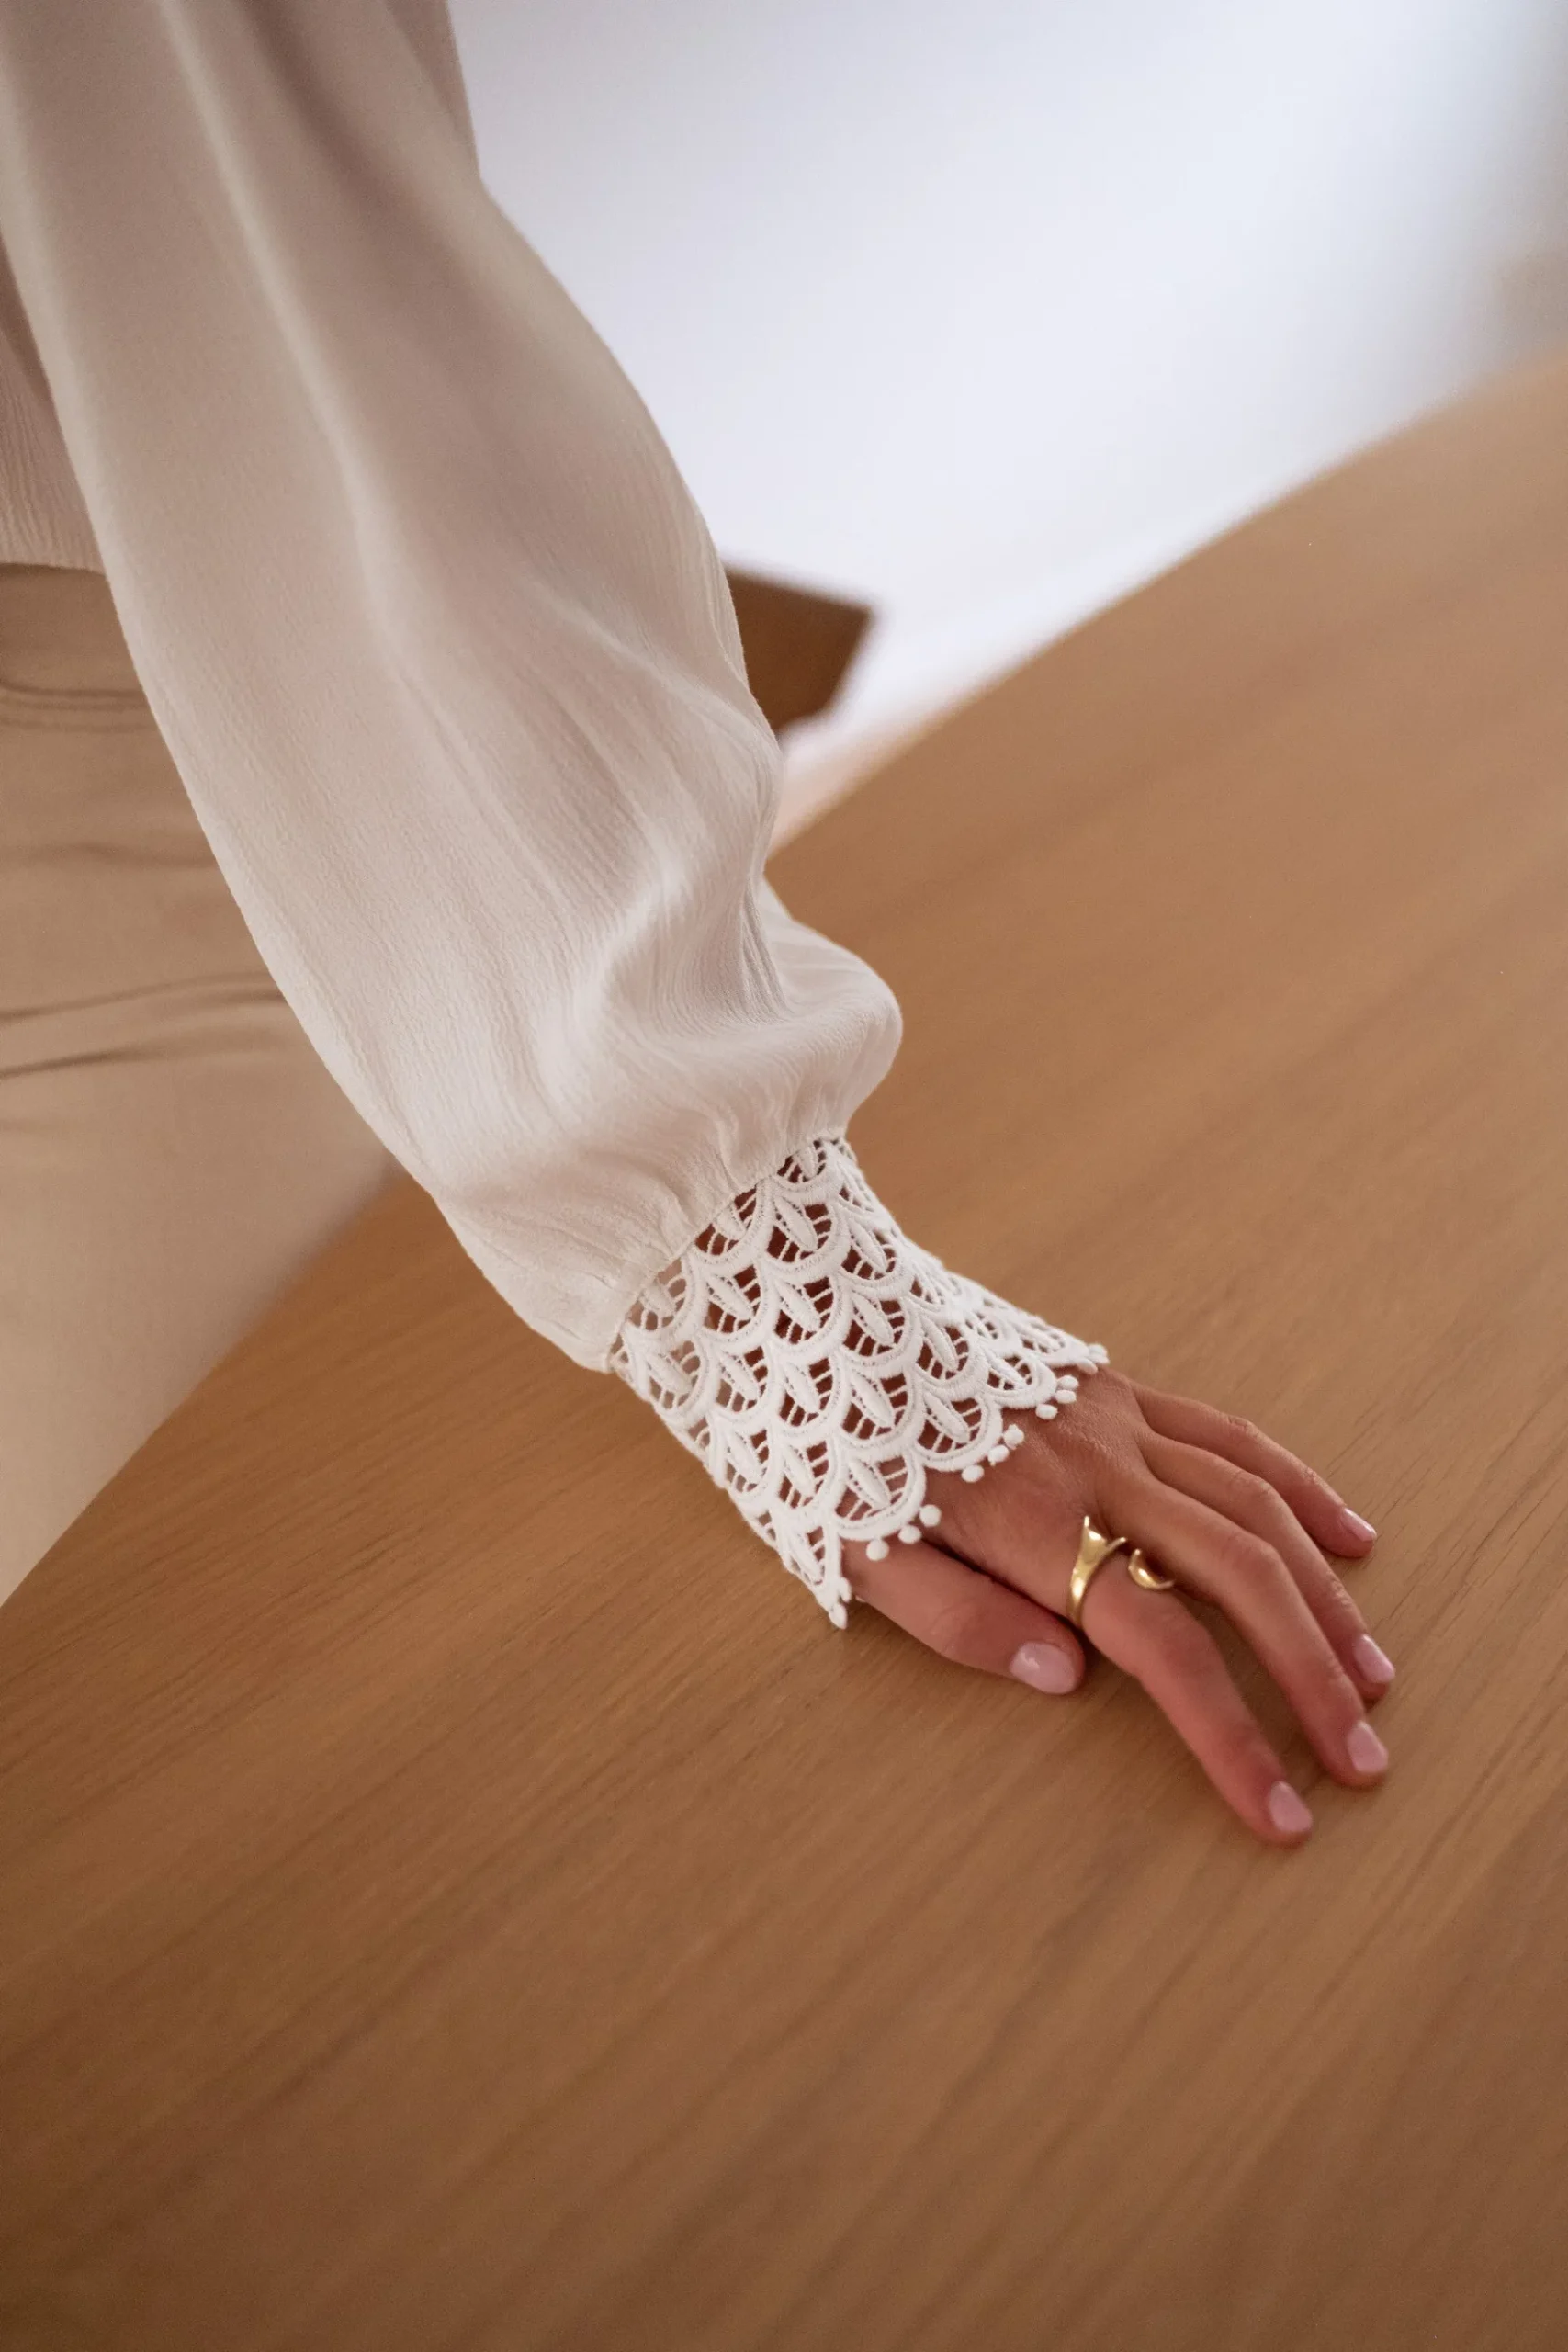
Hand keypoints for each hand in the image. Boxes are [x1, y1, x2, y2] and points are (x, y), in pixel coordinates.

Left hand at [841, 1365, 1391, 1845]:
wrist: (816, 1305)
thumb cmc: (824, 1444)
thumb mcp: (856, 1553)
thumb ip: (960, 1621)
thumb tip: (1064, 1680)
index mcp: (1033, 1524)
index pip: (1164, 1646)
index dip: (1230, 1735)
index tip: (1279, 1809)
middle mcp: (1097, 1468)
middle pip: (1239, 1576)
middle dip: (1313, 1673)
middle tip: (1363, 1758)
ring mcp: (1116, 1420)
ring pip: (1255, 1506)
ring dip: (1323, 1593)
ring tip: (1372, 1671)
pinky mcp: (1117, 1389)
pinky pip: (1231, 1437)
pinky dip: (1299, 1487)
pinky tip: (1346, 1537)